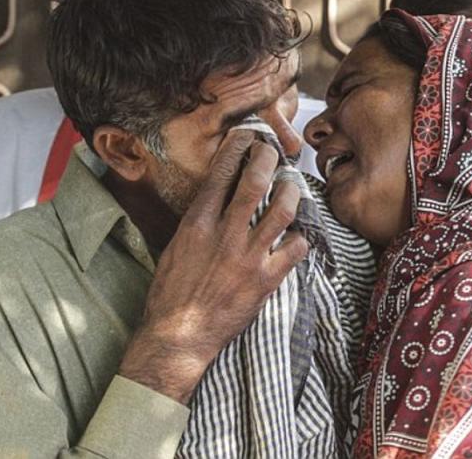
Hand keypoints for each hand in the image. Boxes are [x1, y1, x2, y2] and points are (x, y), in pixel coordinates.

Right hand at [119, 130, 308, 402]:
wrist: (178, 336)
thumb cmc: (170, 294)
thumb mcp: (174, 249)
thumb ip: (197, 223)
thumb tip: (214, 200)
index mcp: (197, 224)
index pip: (221, 174)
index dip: (237, 148)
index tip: (247, 136)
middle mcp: (225, 235)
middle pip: (255, 183)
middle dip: (268, 158)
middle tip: (274, 152)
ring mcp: (248, 257)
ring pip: (282, 211)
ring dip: (291, 192)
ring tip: (293, 186)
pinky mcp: (266, 280)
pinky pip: (296, 249)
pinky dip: (301, 238)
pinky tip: (298, 236)